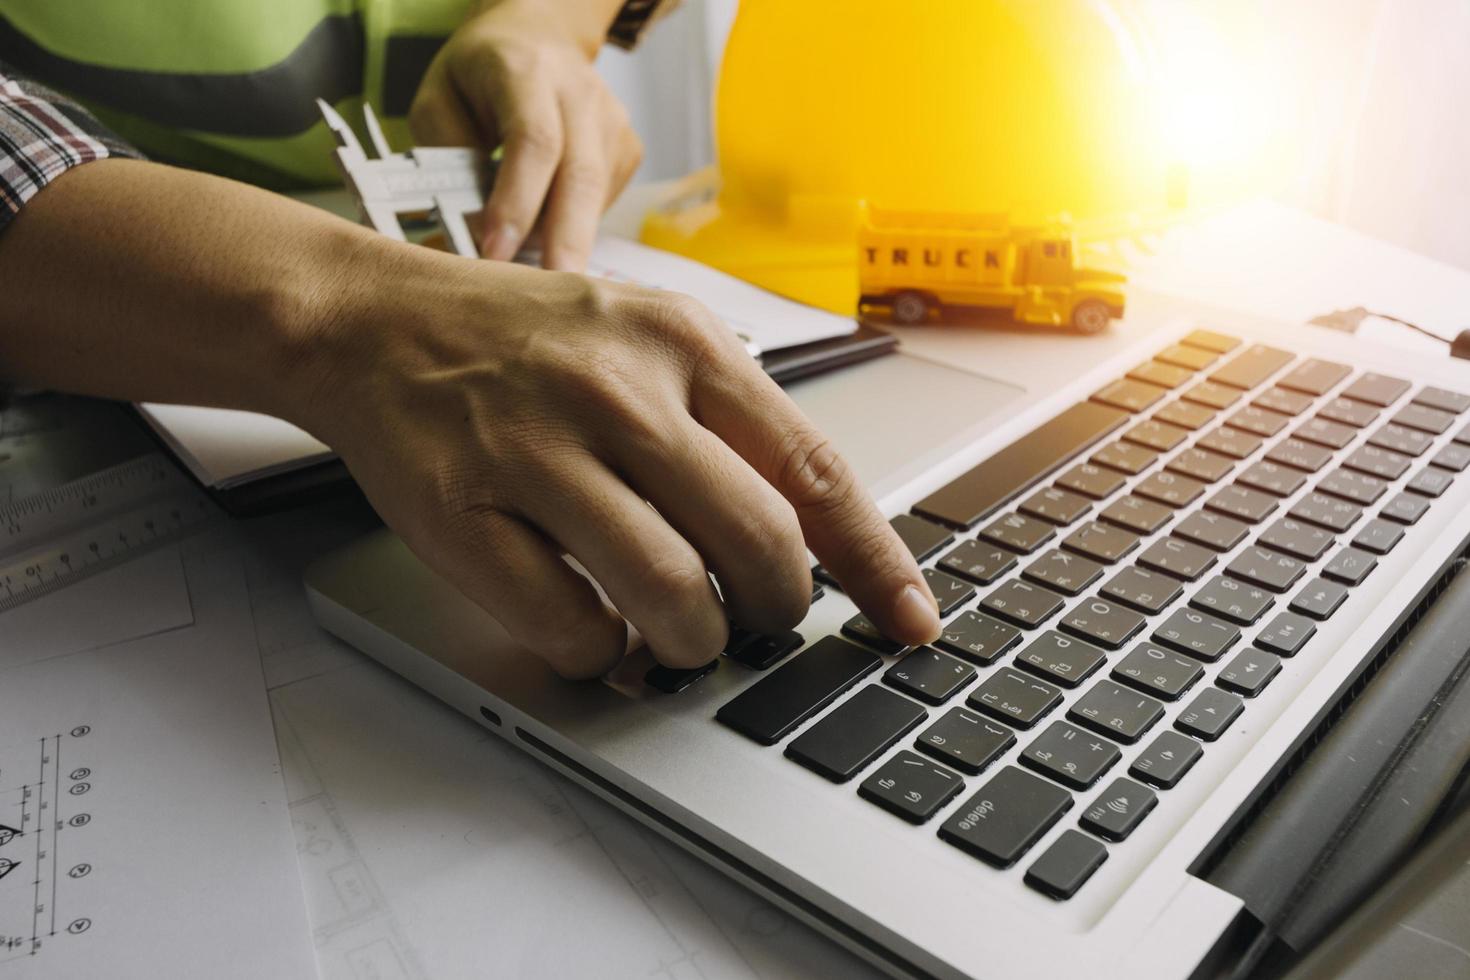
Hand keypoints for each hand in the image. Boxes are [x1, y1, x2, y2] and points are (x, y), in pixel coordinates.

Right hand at [307, 254, 942, 677]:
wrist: (375, 322)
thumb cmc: (523, 343)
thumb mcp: (646, 340)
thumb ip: (727, 427)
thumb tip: (808, 543)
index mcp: (684, 346)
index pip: (814, 471)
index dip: (874, 561)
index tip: (911, 620)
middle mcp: (619, 392)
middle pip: (758, 545)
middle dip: (774, 612)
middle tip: (755, 622)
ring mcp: (537, 452)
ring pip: (671, 595)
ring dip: (690, 644)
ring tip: (678, 637)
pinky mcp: (464, 514)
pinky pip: (570, 626)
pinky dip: (598, 654)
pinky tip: (595, 630)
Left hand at [409, 0, 641, 270]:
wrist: (538, 35)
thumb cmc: (478, 76)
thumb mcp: (438, 100)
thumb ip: (447, 161)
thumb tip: (468, 233)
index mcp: (526, 72)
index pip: (533, 142)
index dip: (516, 202)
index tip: (493, 253)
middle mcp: (580, 92)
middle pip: (581, 176)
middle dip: (563, 242)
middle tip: (547, 299)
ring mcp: (613, 121)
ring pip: (595, 197)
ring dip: (564, 243)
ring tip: (533, 280)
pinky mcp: (627, 148)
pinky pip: (602, 203)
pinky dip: (574, 228)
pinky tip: (547, 232)